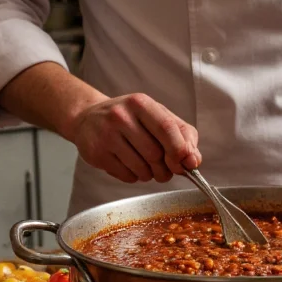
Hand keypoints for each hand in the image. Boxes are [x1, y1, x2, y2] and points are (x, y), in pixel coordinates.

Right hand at [70, 93, 201, 182]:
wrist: (88, 119)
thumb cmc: (130, 119)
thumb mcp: (157, 116)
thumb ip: (182, 134)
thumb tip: (193, 160)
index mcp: (140, 103)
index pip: (166, 128)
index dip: (180, 150)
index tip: (187, 164)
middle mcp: (121, 116)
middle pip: (155, 154)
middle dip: (165, 168)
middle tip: (164, 168)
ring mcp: (106, 135)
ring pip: (142, 169)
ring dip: (150, 174)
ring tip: (145, 165)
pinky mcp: (97, 154)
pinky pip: (127, 176)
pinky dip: (135, 177)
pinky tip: (129, 165)